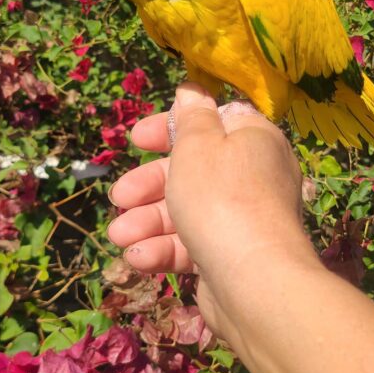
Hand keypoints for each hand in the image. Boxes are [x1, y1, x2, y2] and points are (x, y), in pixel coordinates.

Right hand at [108, 83, 315, 340]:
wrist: (255, 282)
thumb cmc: (221, 198)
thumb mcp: (198, 146)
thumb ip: (191, 118)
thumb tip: (192, 91)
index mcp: (253, 140)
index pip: (210, 123)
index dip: (169, 128)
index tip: (137, 139)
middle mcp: (252, 176)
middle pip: (191, 171)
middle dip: (149, 185)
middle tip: (119, 196)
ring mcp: (241, 219)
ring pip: (186, 211)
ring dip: (147, 221)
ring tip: (119, 235)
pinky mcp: (229, 256)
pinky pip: (191, 244)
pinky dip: (164, 249)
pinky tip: (138, 258)